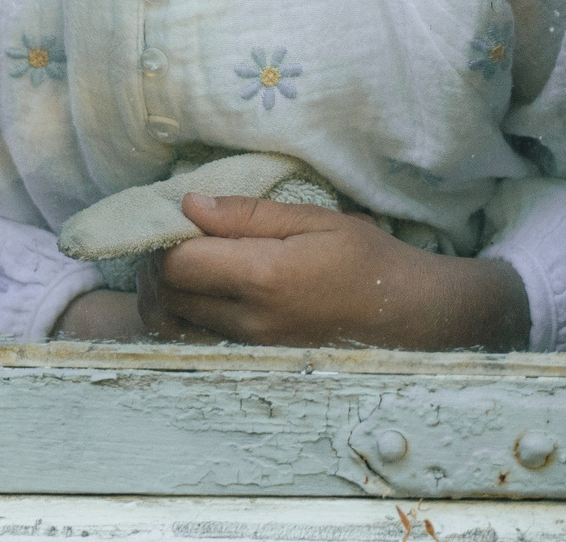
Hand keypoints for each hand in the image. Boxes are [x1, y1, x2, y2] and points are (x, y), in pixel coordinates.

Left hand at [136, 193, 530, 351]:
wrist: (408, 315)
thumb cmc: (365, 259)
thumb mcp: (312, 219)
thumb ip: (246, 214)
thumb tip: (189, 204)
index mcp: (262, 277)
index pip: (176, 263)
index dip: (163, 237)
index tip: (178, 218)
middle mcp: (249, 320)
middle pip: (166, 296)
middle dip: (157, 264)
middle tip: (177, 237)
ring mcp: (250, 347)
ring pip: (174, 324)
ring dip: (165, 293)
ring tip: (186, 265)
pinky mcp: (255, 361)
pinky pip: (196, 342)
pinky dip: (183, 319)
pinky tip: (200, 295)